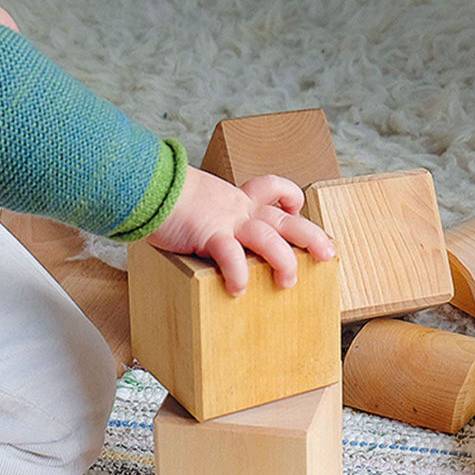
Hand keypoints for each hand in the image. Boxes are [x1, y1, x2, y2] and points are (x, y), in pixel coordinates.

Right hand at [147, 167, 335, 295]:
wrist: (146, 184)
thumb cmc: (164, 197)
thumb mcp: (195, 201)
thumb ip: (207, 216)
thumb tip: (199, 232)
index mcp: (237, 199)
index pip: (272, 188)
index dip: (290, 197)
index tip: (296, 210)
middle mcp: (238, 209)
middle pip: (285, 219)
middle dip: (311, 236)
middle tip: (328, 254)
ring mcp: (227, 221)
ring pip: (267, 238)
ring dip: (283, 260)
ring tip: (287, 282)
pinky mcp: (209, 233)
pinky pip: (230, 255)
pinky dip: (238, 273)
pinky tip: (238, 289)